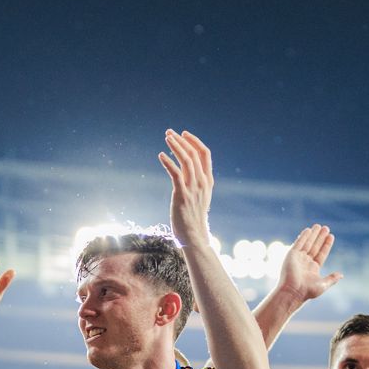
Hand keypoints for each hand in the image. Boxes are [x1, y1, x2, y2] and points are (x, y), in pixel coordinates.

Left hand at [158, 129, 212, 248]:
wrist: (194, 236)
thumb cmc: (193, 218)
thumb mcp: (199, 196)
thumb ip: (195, 182)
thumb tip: (187, 172)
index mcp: (208, 181)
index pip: (205, 154)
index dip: (194, 141)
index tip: (184, 134)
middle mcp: (202, 182)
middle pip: (194, 153)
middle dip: (182, 140)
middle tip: (169, 132)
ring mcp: (193, 188)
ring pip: (187, 160)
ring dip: (176, 146)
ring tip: (166, 138)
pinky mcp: (182, 195)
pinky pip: (176, 174)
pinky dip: (168, 162)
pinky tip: (161, 155)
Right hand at [274, 225, 342, 301]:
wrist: (293, 292)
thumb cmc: (308, 291)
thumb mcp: (323, 284)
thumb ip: (332, 278)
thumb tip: (341, 275)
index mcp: (313, 268)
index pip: (321, 253)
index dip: (326, 245)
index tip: (331, 236)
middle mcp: (306, 262)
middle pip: (315, 246)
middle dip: (320, 237)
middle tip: (326, 228)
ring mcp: (298, 258)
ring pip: (307, 243)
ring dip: (313, 235)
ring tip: (318, 226)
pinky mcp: (291, 255)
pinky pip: (298, 243)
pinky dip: (303, 236)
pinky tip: (308, 230)